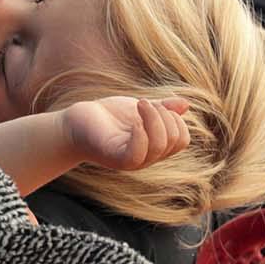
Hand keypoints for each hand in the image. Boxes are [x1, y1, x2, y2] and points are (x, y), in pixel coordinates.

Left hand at [59, 96, 190, 171]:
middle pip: (174, 141)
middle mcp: (148, 158)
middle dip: (164, 115)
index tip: (157, 104)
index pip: (182, 139)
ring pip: (159, 146)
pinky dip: (140, 134)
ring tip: (139, 103)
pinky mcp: (115, 158)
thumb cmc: (108, 117)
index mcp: (156, 147)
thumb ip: (163, 108)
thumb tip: (186, 104)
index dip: (176, 119)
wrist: (77, 122)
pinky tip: (133, 120)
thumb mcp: (141, 109)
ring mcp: (132, 161)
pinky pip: (137, 154)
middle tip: (143, 102)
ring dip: (153, 118)